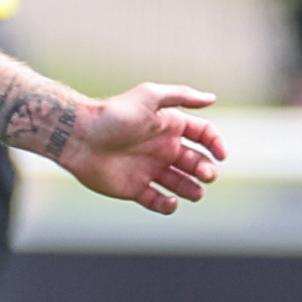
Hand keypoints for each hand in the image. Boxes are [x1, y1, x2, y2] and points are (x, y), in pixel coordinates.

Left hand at [54, 82, 224, 215]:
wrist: (79, 137)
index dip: (216, 144)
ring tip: (194, 192)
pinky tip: (169, 201)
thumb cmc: (114, 114)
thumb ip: (181, 96)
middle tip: (205, 174)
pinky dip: (168, 205)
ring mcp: (149, 169)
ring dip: (192, 189)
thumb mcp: (149, 97)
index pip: (204, 134)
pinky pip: (157, 201)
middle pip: (196, 162)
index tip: (221, 155)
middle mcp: (162, 148)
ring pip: (181, 184)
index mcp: (169, 126)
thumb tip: (212, 98)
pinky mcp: (135, 189)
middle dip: (205, 170)